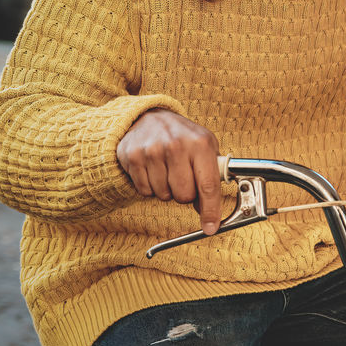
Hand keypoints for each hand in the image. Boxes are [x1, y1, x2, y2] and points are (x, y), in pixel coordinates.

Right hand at [116, 109, 222, 234]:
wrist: (148, 117)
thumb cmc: (183, 136)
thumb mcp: (205, 148)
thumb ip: (212, 176)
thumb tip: (210, 210)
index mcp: (201, 144)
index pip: (208, 185)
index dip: (211, 211)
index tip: (211, 228)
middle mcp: (177, 146)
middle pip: (184, 196)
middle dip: (186, 195)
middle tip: (183, 179)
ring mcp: (153, 151)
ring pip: (164, 195)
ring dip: (167, 190)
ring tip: (167, 170)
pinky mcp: (133, 157)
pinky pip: (145, 191)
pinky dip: (150, 186)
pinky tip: (153, 170)